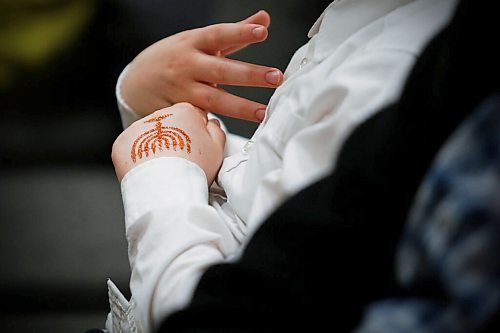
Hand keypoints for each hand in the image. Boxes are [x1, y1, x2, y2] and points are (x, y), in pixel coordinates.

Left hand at [112, 103, 225, 183]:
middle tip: (181, 161)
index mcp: (185, 111)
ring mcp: (138, 128)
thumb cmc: (193, 170)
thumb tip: (212, 123)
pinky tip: (149, 169)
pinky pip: (131, 148)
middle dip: (174, 139)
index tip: (195, 148)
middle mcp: (160, 114)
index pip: (191, 116)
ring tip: (164, 167)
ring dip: (155, 147)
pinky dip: (137, 158)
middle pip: (169, 124)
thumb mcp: (217, 149)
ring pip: (149, 135)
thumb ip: (216, 130)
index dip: (195, 133)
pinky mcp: (122, 143)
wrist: (166, 190)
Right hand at [121, 10, 282, 121]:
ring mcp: (179, 90)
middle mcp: (186, 65)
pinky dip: (210, 126)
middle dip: (250, 75)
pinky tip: (228, 132)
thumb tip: (264, 19)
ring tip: (263, 112)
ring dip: (239, 107)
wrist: (134, 81)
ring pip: (211, 100)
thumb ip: (234, 32)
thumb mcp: (198, 39)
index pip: (218, 34)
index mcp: (193, 43)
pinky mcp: (174, 112)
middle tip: (276, 77)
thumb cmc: (175, 58)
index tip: (262, 32)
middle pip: (220, 71)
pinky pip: (195, 120)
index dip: (240, 33)